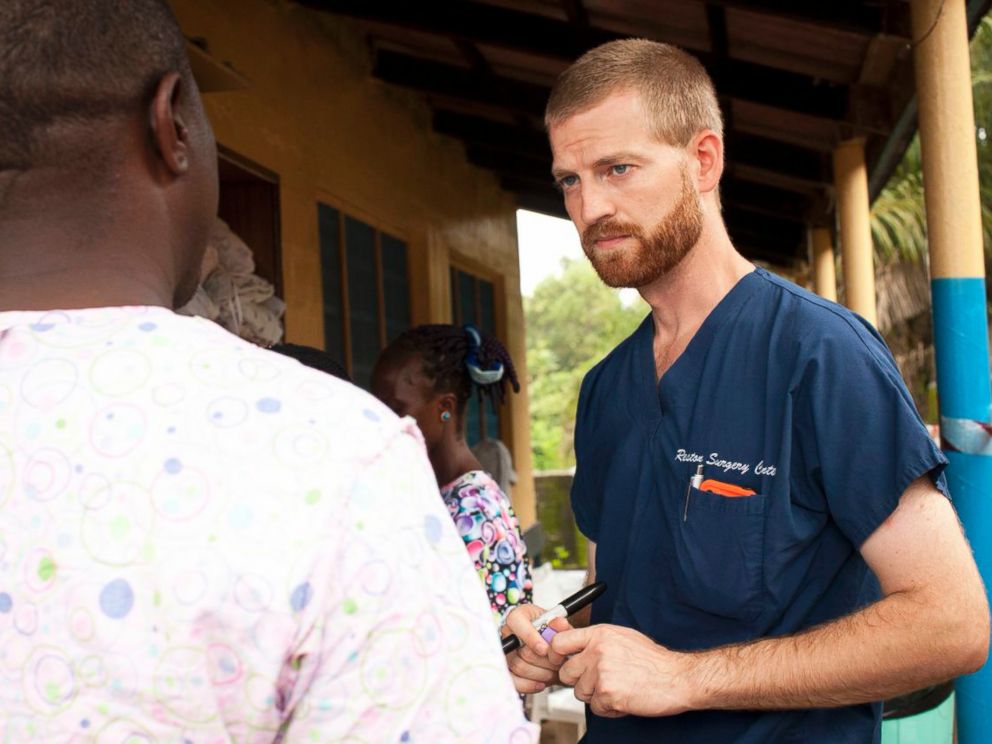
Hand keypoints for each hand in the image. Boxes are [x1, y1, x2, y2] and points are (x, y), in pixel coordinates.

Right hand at [502, 604, 571, 693]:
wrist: (554, 651)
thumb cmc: (554, 635)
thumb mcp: (561, 628)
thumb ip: (562, 626)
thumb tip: (560, 623)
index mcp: (520, 616)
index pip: (516, 621)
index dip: (530, 637)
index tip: (544, 649)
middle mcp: (509, 633)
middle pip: (521, 650)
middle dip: (544, 660)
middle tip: (558, 662)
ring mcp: (507, 652)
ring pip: (519, 667)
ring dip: (541, 673)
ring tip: (554, 670)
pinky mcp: (507, 670)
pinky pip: (513, 681)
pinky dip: (529, 685)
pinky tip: (542, 683)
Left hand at [553, 624, 694, 717]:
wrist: (677, 677)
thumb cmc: (652, 659)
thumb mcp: (620, 637)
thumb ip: (592, 639)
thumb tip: (563, 634)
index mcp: (599, 634)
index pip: (559, 642)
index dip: (554, 655)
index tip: (559, 662)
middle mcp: (598, 651)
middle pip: (566, 672)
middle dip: (579, 680)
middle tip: (599, 680)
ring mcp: (602, 673)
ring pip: (580, 692)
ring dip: (595, 695)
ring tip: (617, 688)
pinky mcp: (609, 694)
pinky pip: (596, 707)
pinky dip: (608, 708)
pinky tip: (623, 698)